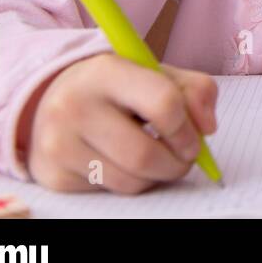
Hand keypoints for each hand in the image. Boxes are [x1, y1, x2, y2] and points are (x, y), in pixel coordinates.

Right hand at [19, 53, 218, 193]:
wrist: (57, 98)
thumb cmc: (119, 87)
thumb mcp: (158, 74)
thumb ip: (195, 90)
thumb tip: (207, 128)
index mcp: (106, 71)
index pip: (163, 104)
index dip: (188, 128)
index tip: (195, 137)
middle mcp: (74, 106)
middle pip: (144, 155)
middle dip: (177, 163)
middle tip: (184, 158)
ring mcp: (59, 143)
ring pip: (129, 181)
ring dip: (156, 176)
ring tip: (157, 158)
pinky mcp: (54, 175)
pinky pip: (110, 192)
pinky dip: (130, 183)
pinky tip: (124, 162)